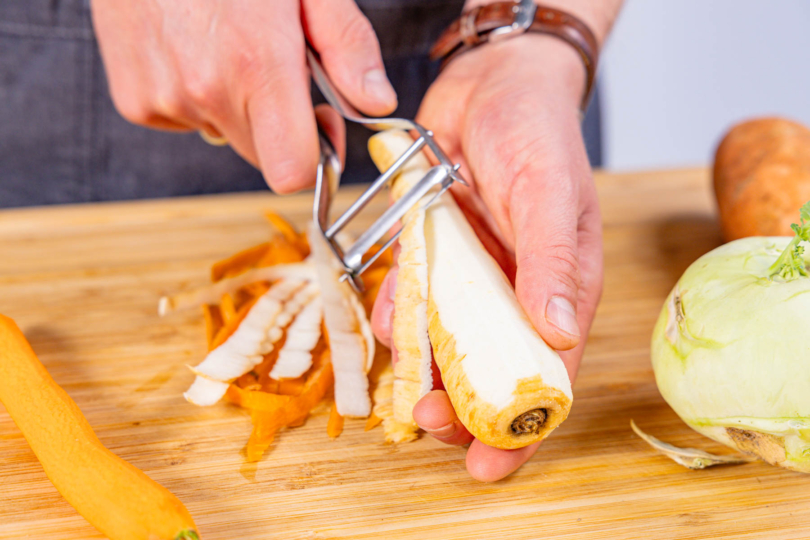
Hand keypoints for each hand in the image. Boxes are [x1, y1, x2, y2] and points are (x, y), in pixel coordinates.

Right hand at [91, 0, 395, 192]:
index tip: (320, 119)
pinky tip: (189, 44)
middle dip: (278, 121)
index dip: (315, 155)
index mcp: (256, 65)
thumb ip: (347, 46)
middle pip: (262, 154)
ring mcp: (162, 99)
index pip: (291, 171)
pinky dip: (195, 95)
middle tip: (273, 62)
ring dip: (234, 103)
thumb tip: (377, 104)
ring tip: (224, 40)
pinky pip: (185, 119)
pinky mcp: (134, 100)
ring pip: (224, 133)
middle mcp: (204, 91)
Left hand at [371, 35, 603, 480]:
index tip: (490, 464)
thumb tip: (558, 331)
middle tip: (426, 423)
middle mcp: (515, 290)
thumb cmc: (537, 132)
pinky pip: (412, 297)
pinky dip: (399, 311)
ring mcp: (472, 275)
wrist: (490, 83)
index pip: (547, 372)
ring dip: (421, 364)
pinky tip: (393, 315)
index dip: (521, 424)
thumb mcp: (549, 193)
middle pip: (488, 369)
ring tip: (404, 371)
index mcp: (561, 289)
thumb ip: (552, 261)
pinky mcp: (435, 253)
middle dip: (458, 406)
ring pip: (443, 342)